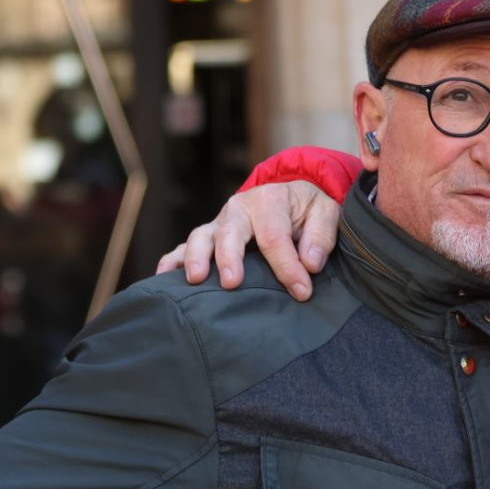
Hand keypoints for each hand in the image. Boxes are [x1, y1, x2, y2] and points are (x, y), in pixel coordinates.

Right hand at [155, 182, 338, 300]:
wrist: (293, 197)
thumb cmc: (309, 209)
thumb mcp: (326, 212)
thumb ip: (321, 235)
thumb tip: (310, 263)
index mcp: (269, 200)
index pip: (275, 236)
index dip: (287, 266)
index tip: (301, 291)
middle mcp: (239, 209)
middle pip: (230, 233)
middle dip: (229, 258)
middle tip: (231, 283)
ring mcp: (220, 223)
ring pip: (201, 237)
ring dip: (195, 258)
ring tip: (195, 280)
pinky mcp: (209, 237)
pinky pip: (182, 248)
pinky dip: (171, 261)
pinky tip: (163, 278)